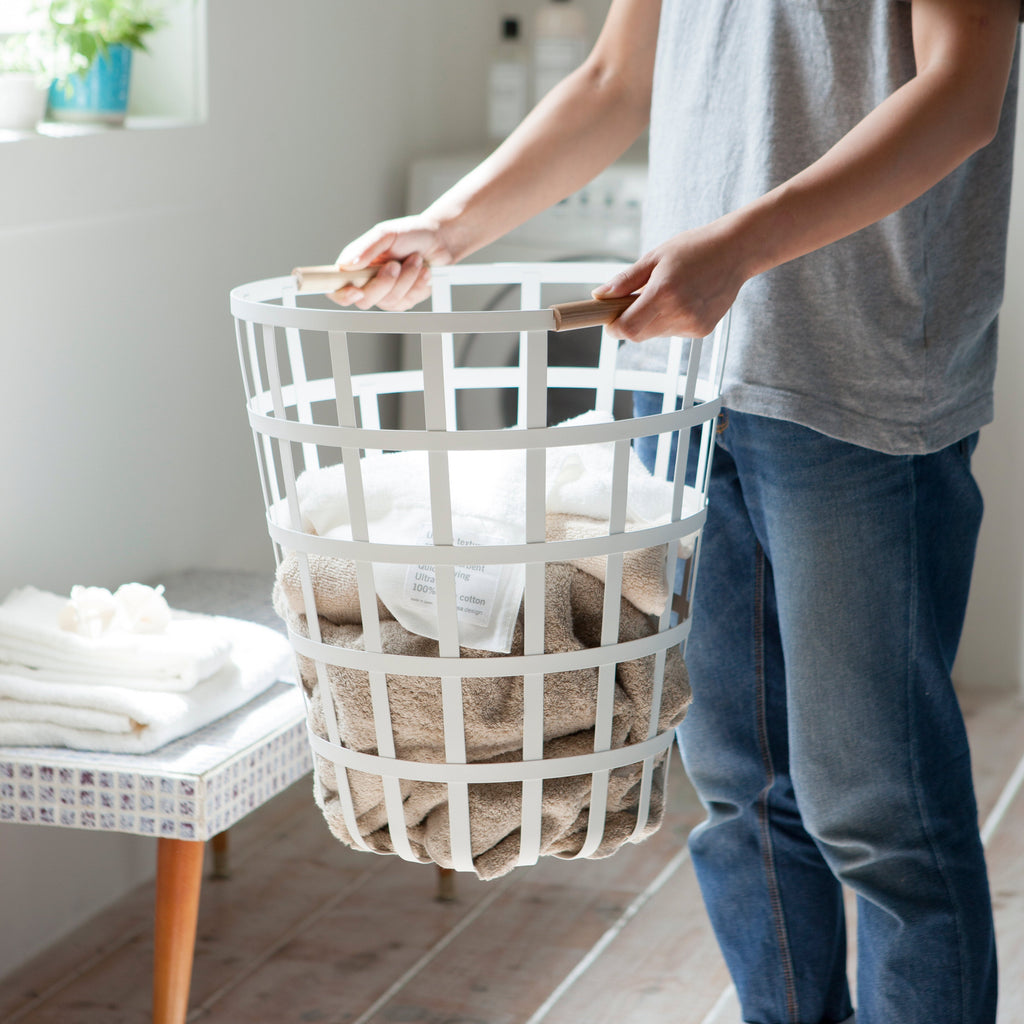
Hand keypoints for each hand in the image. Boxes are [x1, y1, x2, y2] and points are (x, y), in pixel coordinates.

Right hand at [329, 214, 457, 310]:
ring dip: (407, 280)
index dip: (342, 294)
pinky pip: (407, 303)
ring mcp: (385, 293)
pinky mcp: (402, 300)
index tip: (355, 290)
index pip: (337, 288)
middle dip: (385, 283)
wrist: (440, 241)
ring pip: (390, 302)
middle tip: (396, 264)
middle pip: (365, 300)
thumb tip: (346, 265)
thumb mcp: (386, 234)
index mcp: (356, 265)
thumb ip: (365, 249)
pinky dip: (418, 286)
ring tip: (415, 260)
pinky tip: (422, 272)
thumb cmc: (411, 233)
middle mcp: (367, 282)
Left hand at [593, 218, 750, 340]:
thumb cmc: (695, 249)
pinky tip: (685, 299)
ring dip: (652, 320)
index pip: (628, 328)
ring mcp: (692, 324)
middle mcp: (679, 312)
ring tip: (669, 293)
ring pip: (656, 334)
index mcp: (663, 292)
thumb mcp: (655, 257)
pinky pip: (674, 332)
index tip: (610, 320)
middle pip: (639, 335)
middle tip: (637, 299)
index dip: (614, 328)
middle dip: (631, 321)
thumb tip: (600, 294)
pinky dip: (671, 320)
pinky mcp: (702, 330)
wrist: (736, 251)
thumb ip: (626, 280)